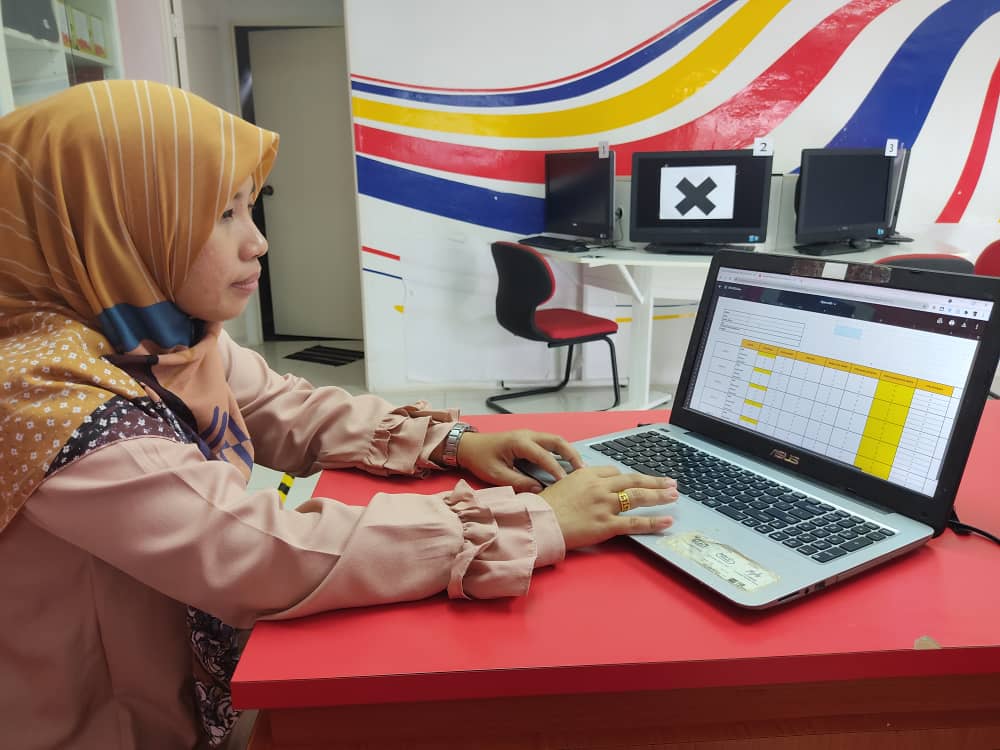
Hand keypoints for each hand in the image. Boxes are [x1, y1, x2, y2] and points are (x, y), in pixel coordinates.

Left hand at [455, 429, 582, 491]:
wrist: (468, 446)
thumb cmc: (480, 458)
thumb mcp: (496, 474)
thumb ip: (518, 482)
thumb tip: (538, 490)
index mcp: (519, 442)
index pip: (544, 456)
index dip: (556, 470)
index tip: (565, 483)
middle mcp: (528, 435)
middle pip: (557, 442)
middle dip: (572, 455)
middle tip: (583, 472)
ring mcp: (530, 435)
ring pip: (556, 441)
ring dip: (569, 453)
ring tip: (580, 469)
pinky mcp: (529, 440)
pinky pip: (550, 444)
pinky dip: (561, 453)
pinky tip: (566, 466)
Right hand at [539, 466, 676, 549]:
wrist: (539, 522)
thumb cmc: (545, 505)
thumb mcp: (561, 484)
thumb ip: (579, 482)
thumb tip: (587, 482)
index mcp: (588, 475)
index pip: (615, 472)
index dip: (628, 478)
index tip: (637, 481)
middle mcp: (600, 487)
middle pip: (633, 480)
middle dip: (654, 481)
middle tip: (670, 482)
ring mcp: (605, 505)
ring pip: (638, 497)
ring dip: (659, 495)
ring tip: (673, 495)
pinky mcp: (607, 524)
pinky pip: (635, 522)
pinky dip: (653, 522)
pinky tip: (666, 521)